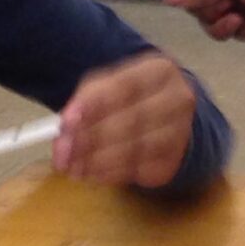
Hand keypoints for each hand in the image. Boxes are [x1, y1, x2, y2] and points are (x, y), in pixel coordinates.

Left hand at [57, 52, 197, 188]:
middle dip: (92, 139)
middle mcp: (178, 99)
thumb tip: (66, 126)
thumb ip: (86, 100)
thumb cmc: (129, 98)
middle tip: (63, 153)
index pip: (126, 87)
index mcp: (160, 71)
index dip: (94, 105)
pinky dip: (112, 174)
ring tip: (73, 167)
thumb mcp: (106, 86)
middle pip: (133, 120)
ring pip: (138, 149)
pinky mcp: (174, 159)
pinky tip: (94, 173)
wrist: (164, 114)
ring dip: (100, 161)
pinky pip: (141, 171)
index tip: (66, 122)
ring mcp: (181, 131)